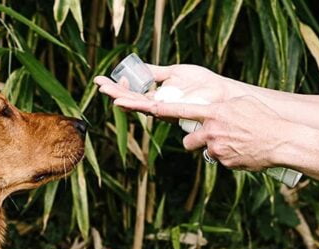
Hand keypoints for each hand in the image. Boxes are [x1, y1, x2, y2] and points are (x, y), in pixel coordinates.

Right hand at [94, 63, 240, 103]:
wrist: (220, 93)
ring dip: (118, 98)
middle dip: (113, 91)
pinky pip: (146, 108)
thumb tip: (139, 68)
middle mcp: (156, 105)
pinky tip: (121, 101)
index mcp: (155, 96)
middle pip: (129, 99)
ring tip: (105, 91)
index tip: (104, 78)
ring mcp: (161, 110)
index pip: (131, 92)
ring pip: (135, 105)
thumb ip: (155, 72)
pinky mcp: (168, 111)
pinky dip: (132, 104)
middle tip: (98, 83)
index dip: (117, 86)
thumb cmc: (202, 84)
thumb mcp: (174, 72)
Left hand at [110, 95, 288, 170]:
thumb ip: (219, 107)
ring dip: (209, 149)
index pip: (181, 111)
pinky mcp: (222, 161)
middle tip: (213, 137)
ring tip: (231, 144)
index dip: (161, 111)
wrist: (281, 140)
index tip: (145, 108)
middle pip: (187, 140)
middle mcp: (211, 129)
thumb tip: (205, 111)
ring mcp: (215, 147)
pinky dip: (226, 157)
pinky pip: (217, 160)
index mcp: (214, 112)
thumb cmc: (262, 119)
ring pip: (200, 150)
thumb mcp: (241, 105)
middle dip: (195, 141)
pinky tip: (241, 152)